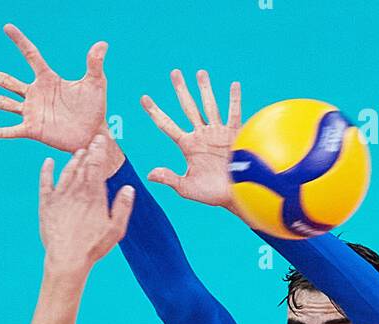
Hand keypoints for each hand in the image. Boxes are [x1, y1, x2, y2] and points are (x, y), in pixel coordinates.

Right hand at [0, 22, 107, 152]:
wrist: (93, 134)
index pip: (31, 55)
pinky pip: (12, 130)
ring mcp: (32, 112)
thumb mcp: (95, 83)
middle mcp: (35, 94)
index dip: (20, 41)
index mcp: (48, 79)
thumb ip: (94, 63)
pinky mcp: (33, 130)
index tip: (7, 27)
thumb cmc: (95, 108)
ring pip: (3, 103)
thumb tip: (102, 44)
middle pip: (6, 81)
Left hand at [39, 137, 134, 274]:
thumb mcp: (115, 230)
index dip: (99, 149)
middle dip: (88, 151)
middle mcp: (76, 190)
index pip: (96, 164)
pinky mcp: (47, 204)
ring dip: (73, 160)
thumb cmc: (93, 247)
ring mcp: (60, 196)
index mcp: (94, 194)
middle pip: (82, 165)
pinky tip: (48, 162)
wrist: (67, 259)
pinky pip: (45, 182)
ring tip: (78, 152)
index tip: (101, 139)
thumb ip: (123, 207)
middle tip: (92, 142)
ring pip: (67, 171)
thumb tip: (128, 188)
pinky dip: (46, 170)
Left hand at [142, 69, 241, 206]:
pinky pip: (234, 114)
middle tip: (174, 72)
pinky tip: (234, 85)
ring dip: (205, 89)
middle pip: (188, 108)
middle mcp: (201, 135)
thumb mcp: (186, 188)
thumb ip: (169, 178)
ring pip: (209, 106)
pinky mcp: (233, 135)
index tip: (144, 98)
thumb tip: (149, 174)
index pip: (167, 125)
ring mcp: (217, 133)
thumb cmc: (210, 193)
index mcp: (188, 146)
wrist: (234, 196)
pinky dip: (234, 100)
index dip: (155, 112)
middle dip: (181, 90)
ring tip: (200, 72)